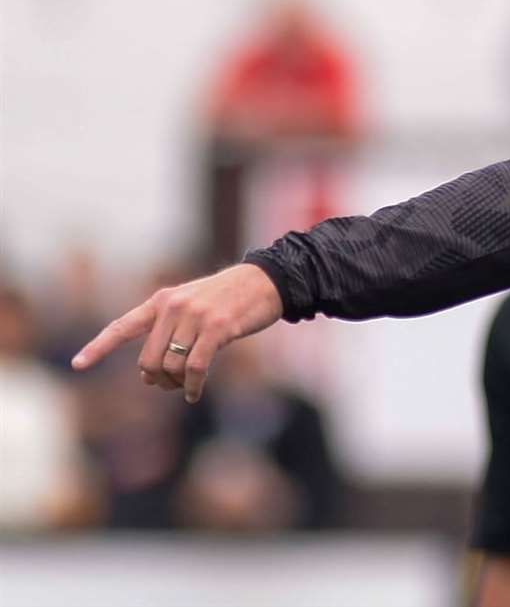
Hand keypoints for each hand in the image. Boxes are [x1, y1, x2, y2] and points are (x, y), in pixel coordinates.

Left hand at [71, 264, 283, 402]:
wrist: (266, 282)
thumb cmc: (229, 299)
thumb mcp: (193, 306)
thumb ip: (169, 331)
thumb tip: (150, 374)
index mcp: (162, 301)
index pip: (122, 327)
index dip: (99, 347)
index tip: (78, 364)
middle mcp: (173, 307)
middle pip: (148, 359)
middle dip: (156, 379)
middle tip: (168, 385)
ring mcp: (195, 317)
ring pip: (171, 365)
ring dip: (176, 384)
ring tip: (186, 387)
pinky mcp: (218, 328)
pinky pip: (196, 367)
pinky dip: (193, 385)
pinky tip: (193, 393)